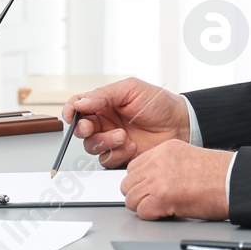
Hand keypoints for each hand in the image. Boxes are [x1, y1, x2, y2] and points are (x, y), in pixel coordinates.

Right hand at [61, 77, 189, 169]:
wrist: (180, 123)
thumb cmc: (158, 103)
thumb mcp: (130, 90)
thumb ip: (103, 95)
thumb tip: (80, 103)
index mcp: (104, 103)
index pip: (78, 106)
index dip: (70, 110)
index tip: (71, 115)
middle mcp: (105, 121)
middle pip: (80, 129)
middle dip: (84, 129)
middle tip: (92, 128)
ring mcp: (112, 139)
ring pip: (91, 146)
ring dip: (104, 142)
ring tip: (123, 136)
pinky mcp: (121, 155)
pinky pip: (107, 159)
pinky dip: (117, 154)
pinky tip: (132, 146)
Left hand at [120, 140, 231, 219]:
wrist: (233, 182)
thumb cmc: (219, 174)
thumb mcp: (187, 158)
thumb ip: (166, 164)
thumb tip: (153, 180)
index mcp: (164, 149)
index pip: (134, 167)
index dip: (140, 182)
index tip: (148, 189)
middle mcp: (158, 161)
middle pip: (128, 182)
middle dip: (138, 195)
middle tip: (152, 202)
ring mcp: (157, 178)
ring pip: (131, 198)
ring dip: (143, 206)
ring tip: (160, 208)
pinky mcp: (161, 197)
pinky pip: (142, 211)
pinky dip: (152, 216)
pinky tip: (166, 213)